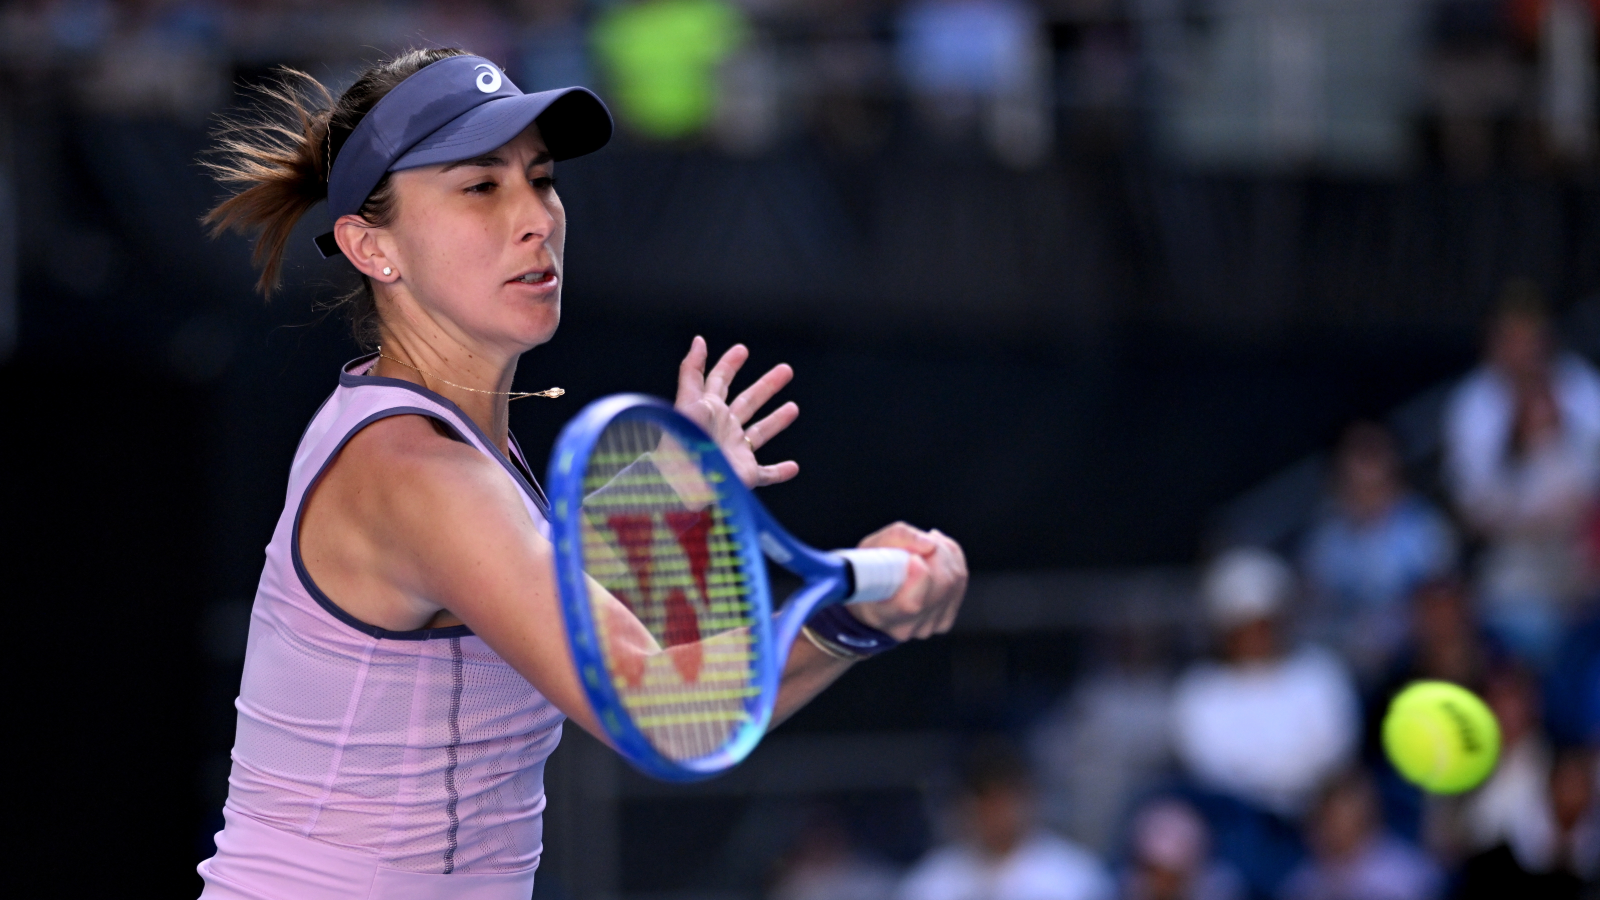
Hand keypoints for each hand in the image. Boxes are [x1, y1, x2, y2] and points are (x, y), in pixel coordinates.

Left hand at [675, 336, 799, 487]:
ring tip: (793, 408)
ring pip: (760, 432)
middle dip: (766, 385)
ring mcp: (735, 451)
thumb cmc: (683, 445)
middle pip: (748, 401)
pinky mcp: (745, 475)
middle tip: (786, 370)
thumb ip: (691, 372)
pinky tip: (793, 467)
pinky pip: (766, 474)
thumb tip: (699, 340)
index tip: (742, 349)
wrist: (684, 487)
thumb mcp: (687, 403)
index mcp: (707, 410)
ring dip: (776, 421)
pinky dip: (780, 472)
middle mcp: (723, 428)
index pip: (719, 381)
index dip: (729, 364)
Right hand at [846, 523, 967, 640]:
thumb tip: (929, 543)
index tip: (914, 557)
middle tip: (921, 542)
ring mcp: (928, 626)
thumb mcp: (870, 547)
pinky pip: (961, 583)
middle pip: (942, 585)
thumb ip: (897, 538)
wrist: (869, 598)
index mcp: (883, 614)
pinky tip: (936, 556)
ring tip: (927, 545)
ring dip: (946, 554)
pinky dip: (953, 561)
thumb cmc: (866, 572)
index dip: (920, 576)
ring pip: (956, 581)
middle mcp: (907, 626)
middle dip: (937, 552)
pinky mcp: (944, 620)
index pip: (911, 604)